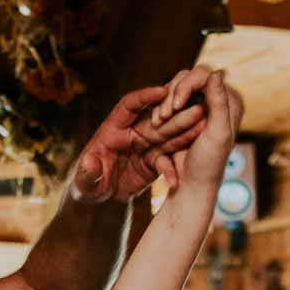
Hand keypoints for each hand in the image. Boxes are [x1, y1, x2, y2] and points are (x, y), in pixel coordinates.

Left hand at [71, 74, 209, 202]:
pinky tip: (179, 177)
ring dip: (185, 131)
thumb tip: (89, 162)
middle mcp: (131, 134)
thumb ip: (87, 172)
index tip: (163, 91)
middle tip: (196, 108)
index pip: (129, 106)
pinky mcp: (153, 162)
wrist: (97, 199)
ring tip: (204, 125)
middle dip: (175, 114)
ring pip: (168, 136)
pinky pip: (168, 161)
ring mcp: (145, 147)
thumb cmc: (86, 184)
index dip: (145, 97)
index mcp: (112, 129)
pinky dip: (174, 168)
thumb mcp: (84, 181)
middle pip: (156, 120)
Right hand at [150, 68, 242, 194]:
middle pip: (190, 77)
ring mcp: (200, 105)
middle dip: (173, 93)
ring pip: (178, 86)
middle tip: (164, 115)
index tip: (176, 105)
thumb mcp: (217, 133)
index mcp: (230, 103)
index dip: (187, 84)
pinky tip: (158, 120)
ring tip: (159, 120)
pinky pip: (170, 98)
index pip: (207, 75)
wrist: (191, 183)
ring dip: (165, 101)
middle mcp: (217, 101)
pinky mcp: (185, 113)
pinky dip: (161, 106)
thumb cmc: (208, 163)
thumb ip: (220, 103)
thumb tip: (218, 73)